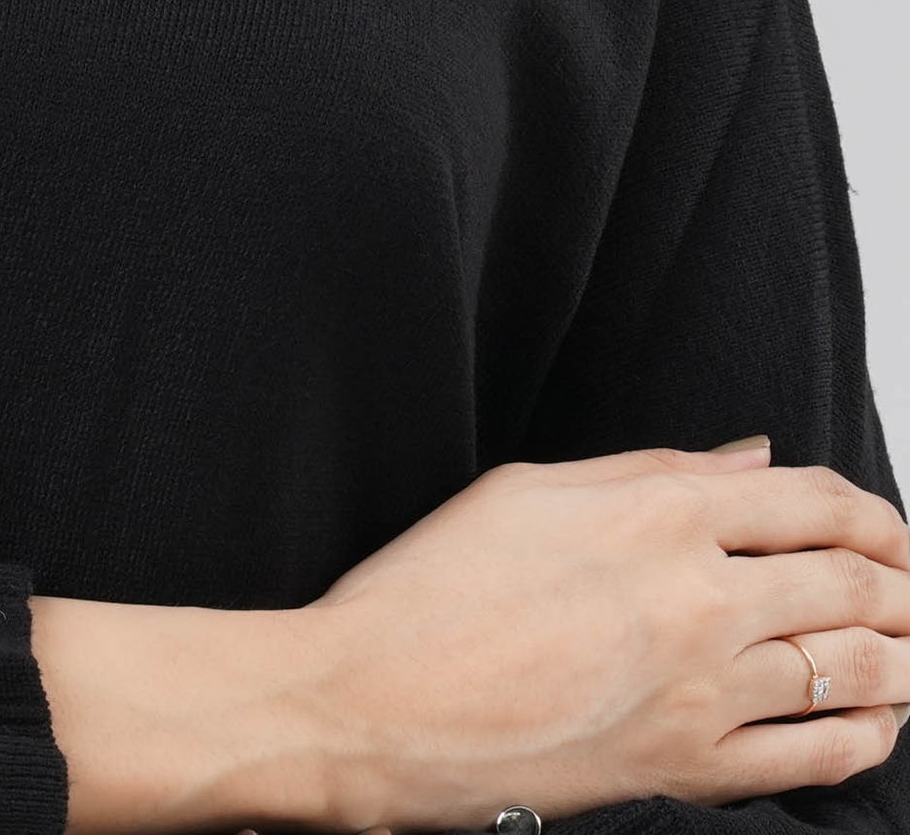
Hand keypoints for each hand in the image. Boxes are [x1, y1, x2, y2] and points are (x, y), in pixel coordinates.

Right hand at [294, 441, 909, 831]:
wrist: (371, 702)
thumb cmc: (427, 588)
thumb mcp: (525, 490)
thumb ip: (648, 469)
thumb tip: (746, 458)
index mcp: (653, 514)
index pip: (808, 500)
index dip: (868, 511)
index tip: (884, 525)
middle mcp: (696, 598)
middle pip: (852, 583)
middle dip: (903, 582)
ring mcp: (702, 692)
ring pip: (855, 670)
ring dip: (905, 656)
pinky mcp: (689, 770)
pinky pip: (819, 758)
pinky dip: (870, 736)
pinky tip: (880, 721)